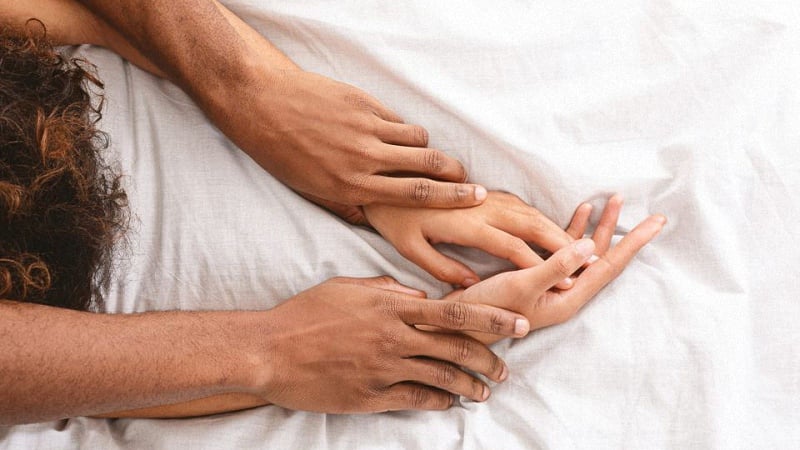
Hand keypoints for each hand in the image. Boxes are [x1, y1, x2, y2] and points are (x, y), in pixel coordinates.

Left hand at [210, 67, 486, 215]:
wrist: (261, 104)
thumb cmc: (282, 153)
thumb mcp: (311, 190)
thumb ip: (346, 204)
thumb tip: (371, 218)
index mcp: (352, 185)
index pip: (415, 195)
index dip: (450, 198)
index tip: (475, 198)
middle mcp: (364, 158)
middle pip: (427, 166)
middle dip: (456, 174)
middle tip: (471, 180)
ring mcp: (365, 128)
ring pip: (416, 139)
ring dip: (428, 149)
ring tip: (431, 156)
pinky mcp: (362, 103)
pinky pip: (396, 119)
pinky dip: (401, 128)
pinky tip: (394, 133)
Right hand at [254, 276, 529, 412]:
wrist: (269, 351)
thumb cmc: (305, 314)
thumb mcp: (347, 288)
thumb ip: (387, 290)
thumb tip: (418, 296)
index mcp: (391, 307)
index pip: (455, 311)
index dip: (491, 318)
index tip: (518, 323)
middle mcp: (394, 338)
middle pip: (456, 349)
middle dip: (489, 358)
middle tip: (506, 367)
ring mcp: (384, 369)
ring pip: (441, 379)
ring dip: (469, 386)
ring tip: (485, 391)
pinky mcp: (371, 396)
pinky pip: (415, 400)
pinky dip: (438, 402)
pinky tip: (449, 403)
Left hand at [363, 191, 591, 286]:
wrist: (385, 178)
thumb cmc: (395, 220)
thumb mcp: (411, 249)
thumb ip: (443, 268)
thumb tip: (471, 284)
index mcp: (465, 224)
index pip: (511, 246)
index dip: (540, 264)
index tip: (563, 281)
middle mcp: (481, 206)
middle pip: (530, 224)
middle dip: (562, 243)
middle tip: (590, 260)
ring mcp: (484, 196)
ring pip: (529, 211)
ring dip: (556, 228)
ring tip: (582, 246)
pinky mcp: (483, 190)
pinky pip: (519, 204)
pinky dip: (540, 217)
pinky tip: (552, 229)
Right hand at [441, 195, 665, 343]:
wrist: (458, 322)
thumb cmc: (488, 309)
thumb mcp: (522, 285)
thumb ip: (556, 266)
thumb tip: (590, 245)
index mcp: (569, 298)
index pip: (610, 266)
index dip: (634, 243)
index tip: (658, 223)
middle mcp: (566, 292)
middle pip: (602, 257)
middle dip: (620, 229)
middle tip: (640, 206)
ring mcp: (553, 286)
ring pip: (584, 252)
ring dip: (598, 226)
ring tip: (612, 201)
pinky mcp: (537, 277)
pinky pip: (564, 250)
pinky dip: (573, 230)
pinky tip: (579, 213)